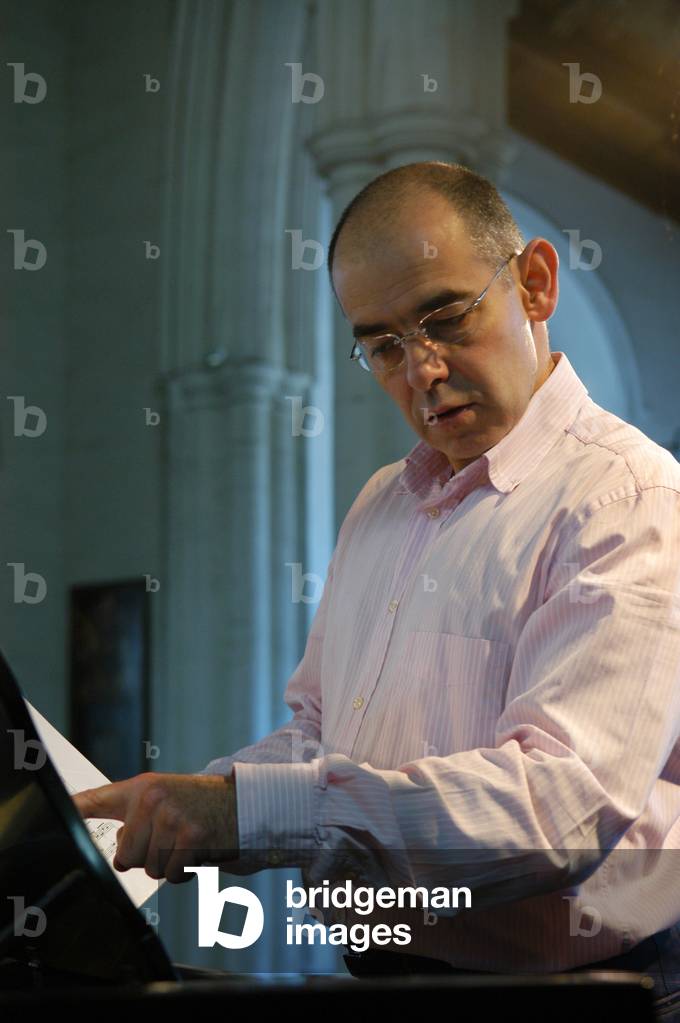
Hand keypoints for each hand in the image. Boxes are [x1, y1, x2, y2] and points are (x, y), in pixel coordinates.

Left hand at [72, 772, 238, 883]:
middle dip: (147, 856)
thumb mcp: (163, 798)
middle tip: (170, 838)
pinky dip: (184, 872)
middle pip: (127, 855)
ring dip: (168, 864)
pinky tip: (196, 852)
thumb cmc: (199, 805)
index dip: (72, 810)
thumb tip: (119, 858)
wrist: (242, 802)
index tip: (54, 818)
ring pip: (150, 868)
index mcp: (140, 788)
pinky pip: (172, 874)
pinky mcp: (191, 836)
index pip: (96, 800)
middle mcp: (152, 799)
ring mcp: (172, 816)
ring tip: (184, 842)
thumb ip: (135, 819)